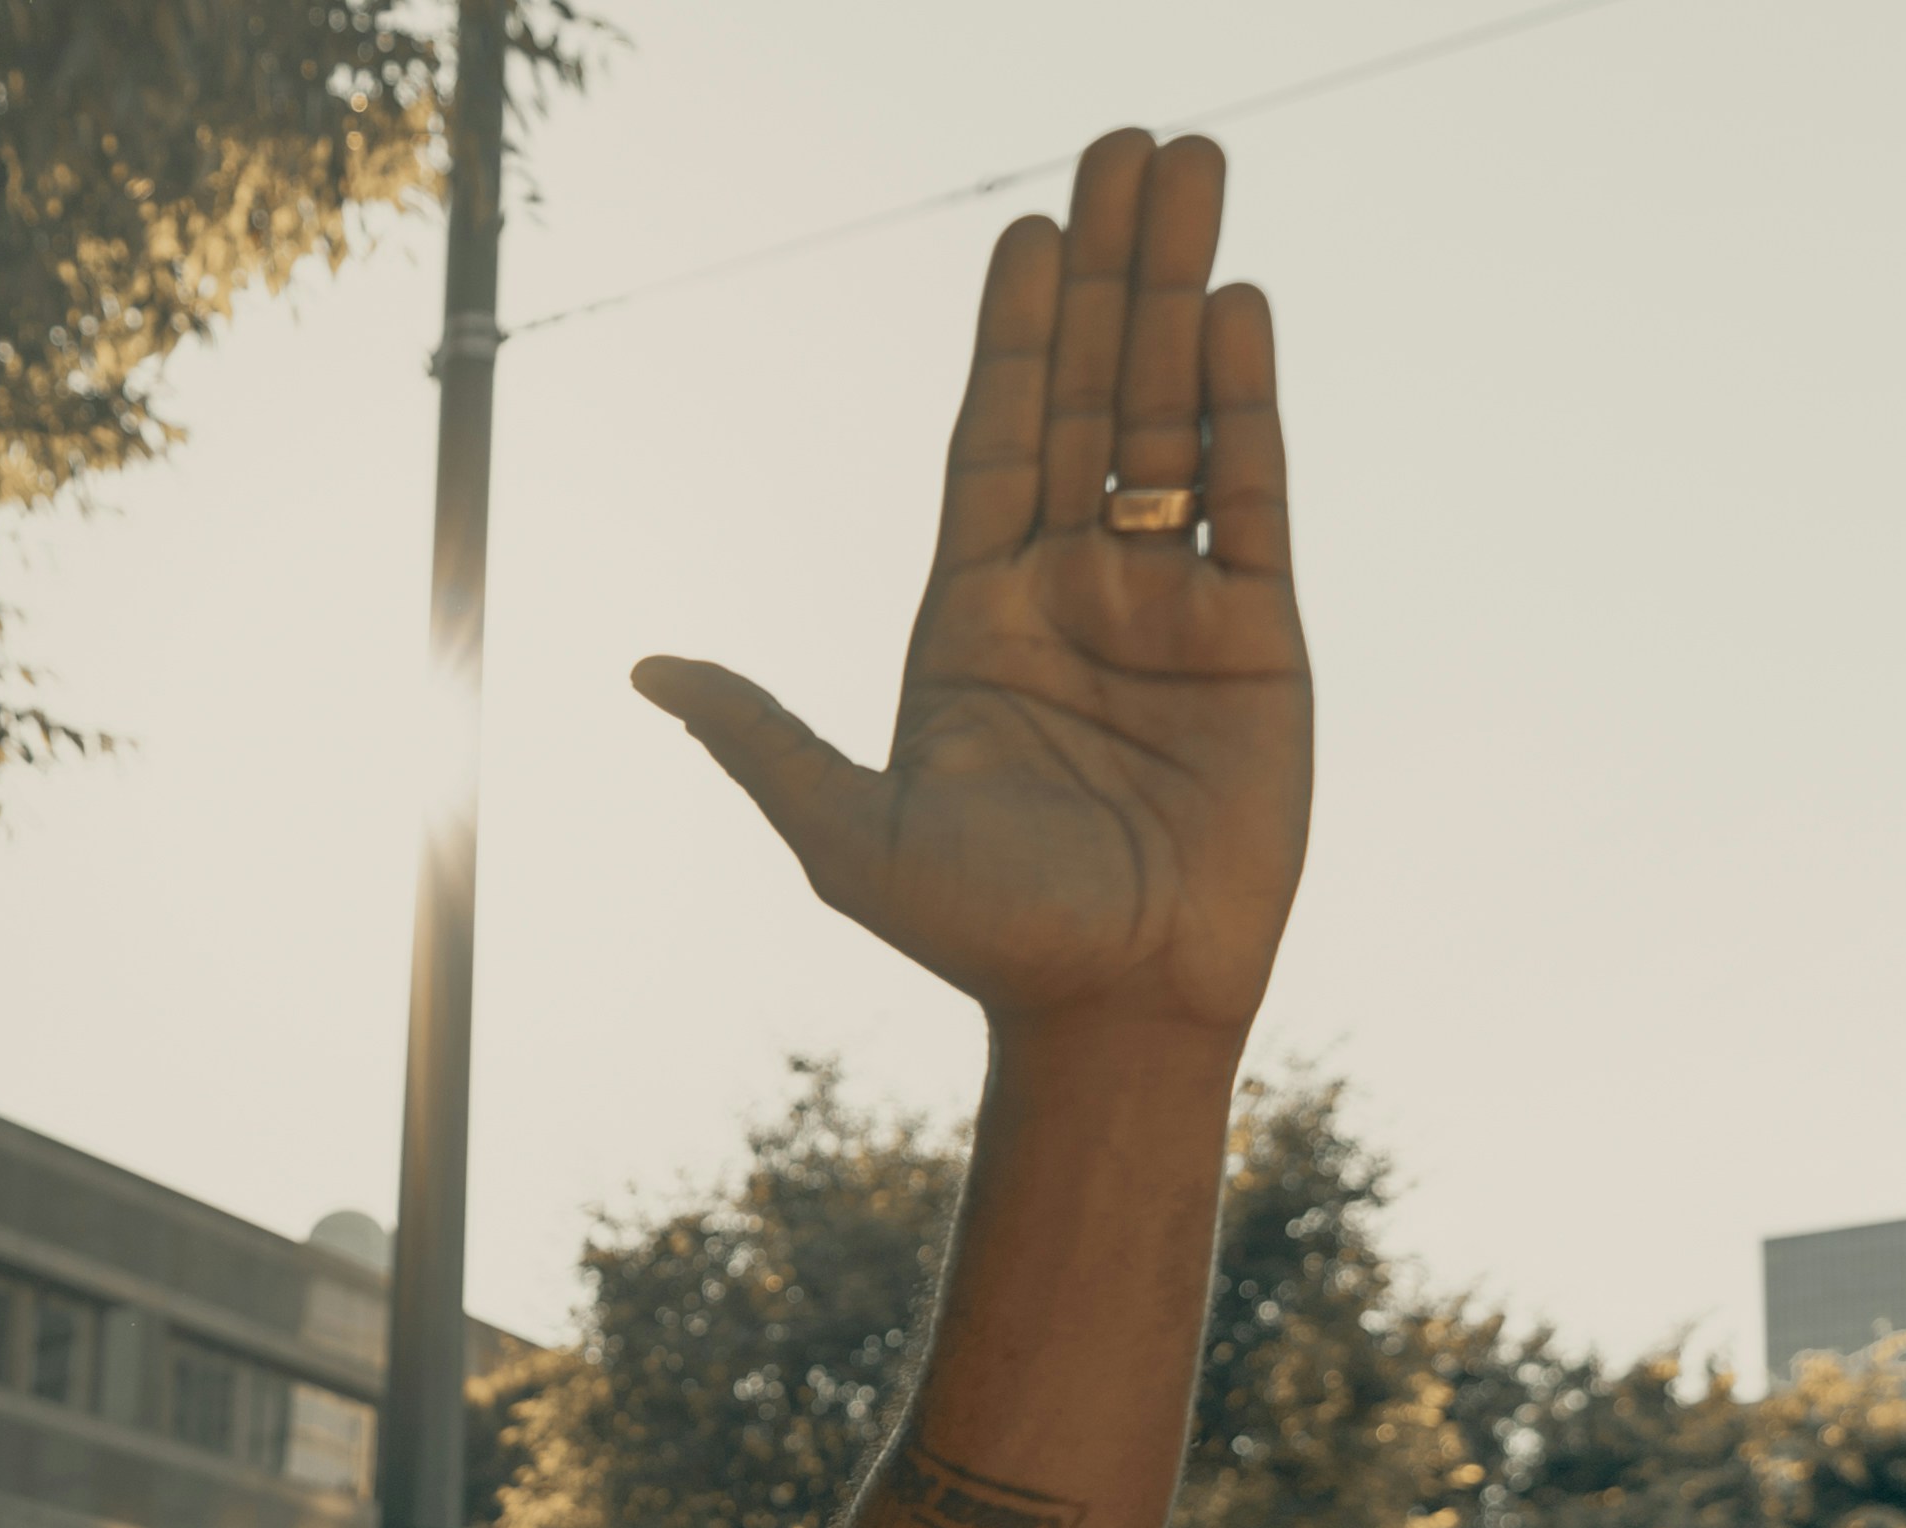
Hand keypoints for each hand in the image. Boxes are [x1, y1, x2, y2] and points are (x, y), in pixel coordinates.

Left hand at [634, 133, 1305, 1040]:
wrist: (1117, 1008)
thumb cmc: (980, 933)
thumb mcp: (850, 835)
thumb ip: (761, 738)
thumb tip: (647, 665)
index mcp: (971, 615)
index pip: (992, 438)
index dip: (1012, 332)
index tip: (1030, 224)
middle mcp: (1070, 588)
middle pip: (1088, 394)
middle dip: (1109, 271)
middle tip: (1131, 142)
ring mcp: (1167, 604)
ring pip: (1172, 417)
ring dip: (1183, 297)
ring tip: (1197, 171)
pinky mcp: (1258, 636)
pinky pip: (1251, 495)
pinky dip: (1246, 402)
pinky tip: (1239, 308)